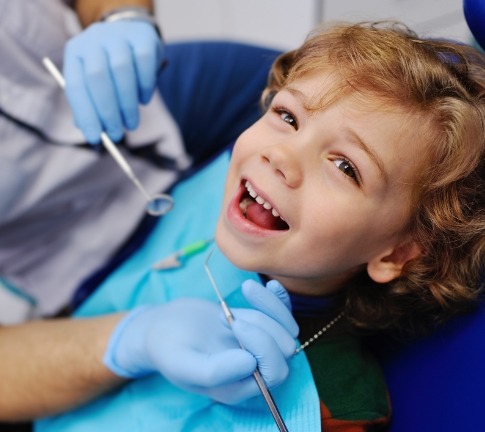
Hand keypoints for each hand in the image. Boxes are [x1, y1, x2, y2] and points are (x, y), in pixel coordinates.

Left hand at [63, 20, 163, 143]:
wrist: (132, 33)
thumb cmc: (110, 67)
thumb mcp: (95, 82)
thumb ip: (91, 104)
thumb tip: (94, 134)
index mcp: (75, 52)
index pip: (75, 86)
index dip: (85, 114)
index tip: (95, 139)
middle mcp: (93, 39)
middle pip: (97, 77)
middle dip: (108, 112)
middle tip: (116, 135)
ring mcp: (118, 35)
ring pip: (121, 71)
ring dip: (127, 104)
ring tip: (131, 124)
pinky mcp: (143, 36)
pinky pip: (144, 63)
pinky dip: (145, 87)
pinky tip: (144, 101)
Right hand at [104, 279, 298, 403]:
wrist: (162, 327)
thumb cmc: (168, 348)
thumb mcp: (182, 363)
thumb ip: (214, 371)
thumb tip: (251, 364)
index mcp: (240, 387)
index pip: (274, 372)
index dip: (263, 346)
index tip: (235, 323)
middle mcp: (255, 370)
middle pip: (284, 348)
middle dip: (262, 325)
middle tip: (226, 315)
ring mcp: (258, 346)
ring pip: (286, 328)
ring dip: (267, 307)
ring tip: (236, 300)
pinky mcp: (258, 325)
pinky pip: (282, 313)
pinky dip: (279, 298)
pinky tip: (270, 284)